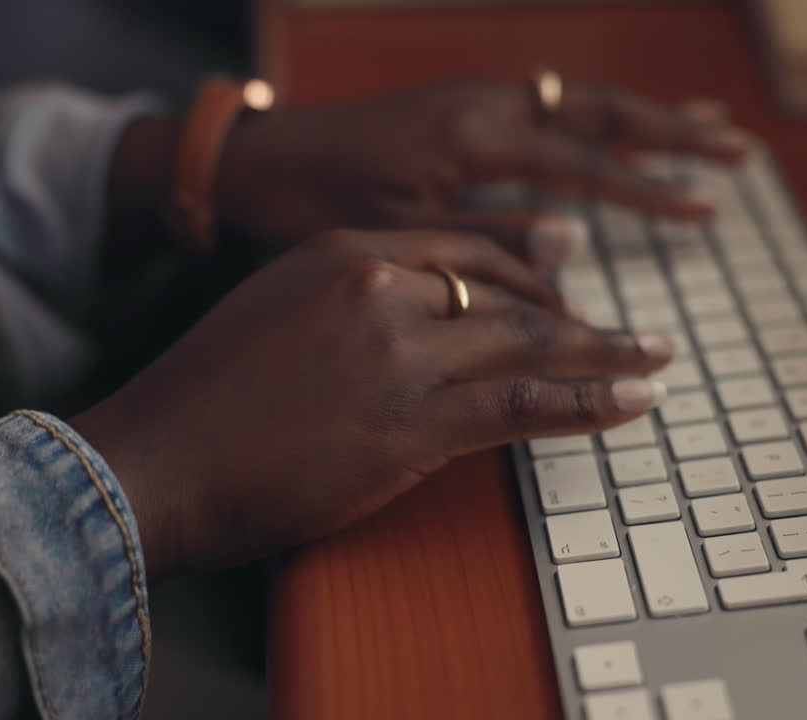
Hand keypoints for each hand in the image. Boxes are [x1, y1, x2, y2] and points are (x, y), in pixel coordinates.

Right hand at [71, 230, 671, 577]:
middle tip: (623, 328)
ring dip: (603, 351)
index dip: (523, 271)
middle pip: (506, 291)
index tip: (559, 289)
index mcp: (342, 252)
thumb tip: (411, 317)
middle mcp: (378, 287)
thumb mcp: (272, 316)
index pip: (461, 251)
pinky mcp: (411, 423)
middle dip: (573, 311)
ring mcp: (398, 353)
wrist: (153, 460)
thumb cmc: (202, 399)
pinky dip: (588, 400)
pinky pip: (523, 401)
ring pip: (527, 341)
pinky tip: (633, 398)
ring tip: (653, 358)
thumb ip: (346, 304)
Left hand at [212, 78, 747, 264]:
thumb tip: (573, 246)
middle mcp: (481, 104)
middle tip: (736, 147)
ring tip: (701, 123)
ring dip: (640, 113)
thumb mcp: (397, 232)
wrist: (259, 157)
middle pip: (596, 110)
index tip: (707, 208)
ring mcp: (471, 98)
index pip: (581, 163)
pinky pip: (544, 103)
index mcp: (471, 135)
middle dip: (670, 130)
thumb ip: (487, 238)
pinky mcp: (458, 106)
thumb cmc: (317, 199)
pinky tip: (612, 128)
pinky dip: (591, 115)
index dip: (646, 190)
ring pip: (575, 99)